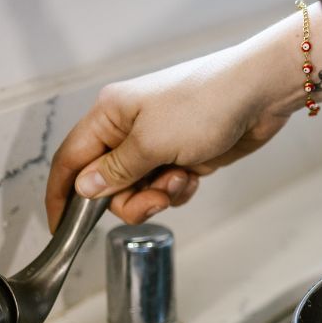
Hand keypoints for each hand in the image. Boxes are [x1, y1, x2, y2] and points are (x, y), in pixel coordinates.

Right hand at [46, 41, 302, 230]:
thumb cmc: (205, 104)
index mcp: (109, 115)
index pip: (70, 160)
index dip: (63, 195)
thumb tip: (84, 188)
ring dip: (158, 194)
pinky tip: (195, 176)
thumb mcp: (152, 143)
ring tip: (181, 179)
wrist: (259, 95)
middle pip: (107, 183)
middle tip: (155, 198)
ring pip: (139, 189)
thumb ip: (116, 170)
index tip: (62, 228)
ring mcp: (158, 142)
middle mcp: (129, 128)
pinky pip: (166, 186)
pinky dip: (178, 189)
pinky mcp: (183, 154)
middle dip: (129, 200)